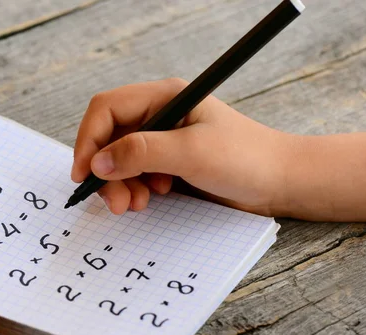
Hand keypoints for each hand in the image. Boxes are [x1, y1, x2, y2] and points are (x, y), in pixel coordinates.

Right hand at [71, 78, 294, 215]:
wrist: (280, 183)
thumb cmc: (246, 159)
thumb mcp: (191, 153)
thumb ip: (141, 153)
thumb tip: (97, 162)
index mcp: (164, 97)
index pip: (107, 109)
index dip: (88, 140)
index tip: (84, 173)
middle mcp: (159, 115)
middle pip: (109, 137)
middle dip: (106, 171)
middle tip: (115, 202)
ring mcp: (163, 140)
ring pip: (119, 159)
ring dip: (120, 184)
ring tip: (135, 205)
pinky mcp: (168, 163)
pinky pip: (135, 174)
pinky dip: (134, 189)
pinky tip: (153, 198)